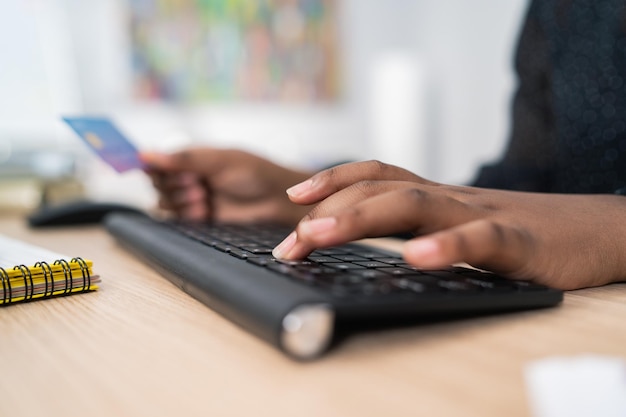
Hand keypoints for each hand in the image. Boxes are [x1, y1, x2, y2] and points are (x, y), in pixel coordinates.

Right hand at [141, 147, 312, 223]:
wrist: (278, 200)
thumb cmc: (254, 172)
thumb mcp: (218, 161)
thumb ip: (182, 159)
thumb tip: (144, 154)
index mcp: (192, 157)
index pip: (158, 161)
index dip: (156, 167)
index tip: (159, 171)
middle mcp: (189, 176)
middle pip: (158, 183)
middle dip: (173, 185)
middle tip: (198, 185)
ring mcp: (194, 198)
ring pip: (164, 202)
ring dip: (180, 201)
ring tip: (204, 197)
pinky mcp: (200, 218)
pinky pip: (177, 220)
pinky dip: (187, 215)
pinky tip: (205, 211)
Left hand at [272, 160, 625, 289]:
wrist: (596, 230)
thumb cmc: (519, 234)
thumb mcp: (458, 226)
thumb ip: (417, 230)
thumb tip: (362, 245)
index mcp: (435, 197)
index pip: (376, 176)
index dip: (333, 181)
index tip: (294, 203)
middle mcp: (450, 199)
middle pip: (382, 189)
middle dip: (329, 210)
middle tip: (290, 241)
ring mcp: (483, 215)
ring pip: (417, 204)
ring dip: (362, 217)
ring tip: (321, 236)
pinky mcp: (521, 243)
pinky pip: (481, 239)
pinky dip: (448, 246)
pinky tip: (418, 259)